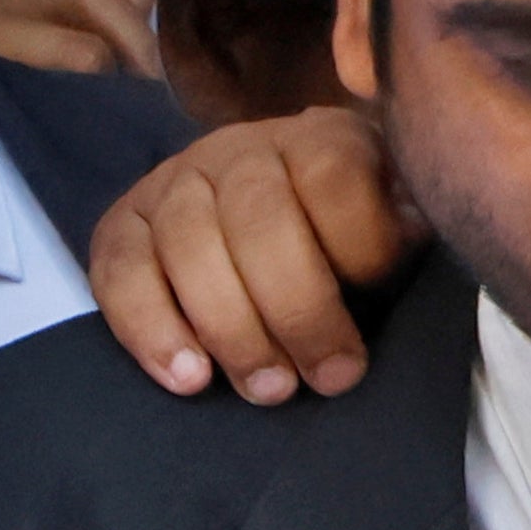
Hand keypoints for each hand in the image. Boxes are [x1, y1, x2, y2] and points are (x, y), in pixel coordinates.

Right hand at [89, 104, 414, 399]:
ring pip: (186, 243)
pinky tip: (187, 378)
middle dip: (295, 308)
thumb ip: (407, 229)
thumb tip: (411, 235)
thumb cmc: (349, 244)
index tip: (377, 300)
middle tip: (324, 378)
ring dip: (229, 327)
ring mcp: (173, 182)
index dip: (358, 244)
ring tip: (266, 390)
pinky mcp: (122, 224)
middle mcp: (238, 148)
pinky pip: (119, 270)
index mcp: (319, 139)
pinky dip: (149, 328)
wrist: (280, 228)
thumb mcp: (396, 225)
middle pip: (256, 216)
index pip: (332, 175)